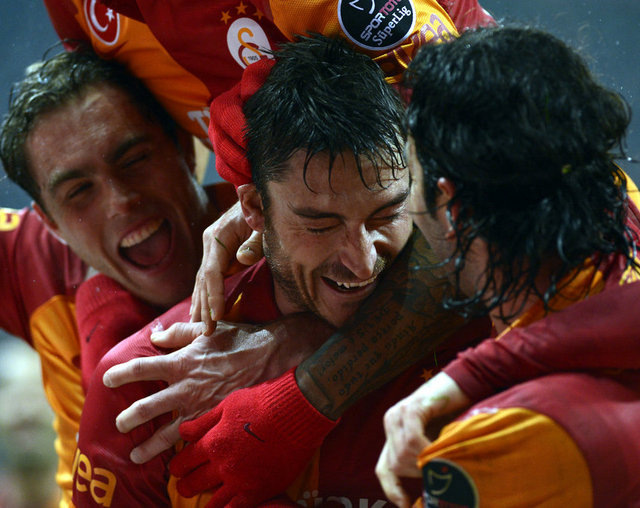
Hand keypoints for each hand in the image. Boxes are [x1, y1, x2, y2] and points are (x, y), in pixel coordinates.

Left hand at [102, 316, 332, 463]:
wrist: (272, 357)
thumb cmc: (240, 339)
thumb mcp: (207, 329)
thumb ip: (177, 333)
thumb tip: (154, 336)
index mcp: (181, 363)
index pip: (141, 369)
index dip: (121, 374)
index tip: (106, 380)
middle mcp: (186, 388)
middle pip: (146, 408)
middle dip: (128, 419)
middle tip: (119, 425)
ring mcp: (201, 408)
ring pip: (167, 434)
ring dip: (149, 446)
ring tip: (136, 456)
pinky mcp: (217, 420)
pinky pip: (194, 439)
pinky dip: (183, 450)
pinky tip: (177, 458)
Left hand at [169, 368, 337, 506]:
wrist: (296, 411)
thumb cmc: (263, 402)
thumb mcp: (228, 405)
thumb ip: (204, 422)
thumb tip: (183, 432)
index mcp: (213, 443)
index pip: (185, 461)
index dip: (178, 465)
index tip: (178, 468)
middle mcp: (223, 466)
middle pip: (194, 483)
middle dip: (187, 485)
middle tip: (187, 485)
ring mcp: (241, 482)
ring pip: (213, 503)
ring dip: (205, 502)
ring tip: (205, 501)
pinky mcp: (260, 491)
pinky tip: (225, 507)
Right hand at [191, 201, 262, 333]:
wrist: (258, 194)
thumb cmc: (263, 210)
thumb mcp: (263, 225)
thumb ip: (255, 242)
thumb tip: (242, 259)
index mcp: (218, 237)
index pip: (212, 272)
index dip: (213, 296)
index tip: (216, 316)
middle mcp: (210, 243)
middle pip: (203, 280)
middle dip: (204, 307)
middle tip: (205, 333)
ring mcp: (212, 249)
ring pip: (202, 281)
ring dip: (200, 305)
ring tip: (198, 329)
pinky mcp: (218, 253)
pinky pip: (209, 278)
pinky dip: (205, 295)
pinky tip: (202, 311)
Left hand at [376, 372, 470, 506]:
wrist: (462, 384)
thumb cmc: (452, 413)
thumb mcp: (433, 440)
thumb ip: (422, 457)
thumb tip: (424, 488)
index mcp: (393, 430)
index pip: (382, 468)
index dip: (392, 489)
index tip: (405, 503)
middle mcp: (391, 420)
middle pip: (394, 464)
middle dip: (416, 473)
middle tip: (438, 471)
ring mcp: (398, 413)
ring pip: (402, 454)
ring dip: (423, 462)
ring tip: (442, 458)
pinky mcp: (412, 407)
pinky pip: (413, 439)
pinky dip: (426, 449)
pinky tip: (439, 449)